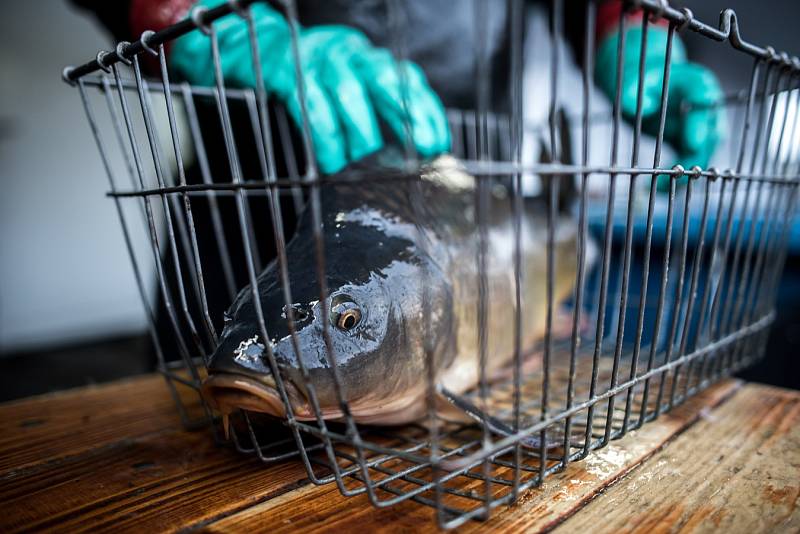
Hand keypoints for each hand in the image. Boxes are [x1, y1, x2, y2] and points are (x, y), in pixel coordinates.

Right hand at [170, 0, 449, 173]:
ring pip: (348, 94)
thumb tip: (411, 154)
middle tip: (415, 153)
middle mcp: (349, 53)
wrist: (253, 50)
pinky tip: (330, 162)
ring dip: (359, 133)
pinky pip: (310, 106)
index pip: (407, 79)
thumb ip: (377, 110)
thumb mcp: (349, 87)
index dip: (426, 111)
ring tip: (359, 161)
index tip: (438, 144)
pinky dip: (324, 138)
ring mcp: (317, 59)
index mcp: (368, 59)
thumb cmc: (311, 82)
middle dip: (405, 118)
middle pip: (384, 79)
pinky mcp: (287, 73)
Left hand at [595, 24, 723, 176]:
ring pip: (704, 151)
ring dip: (689, 170)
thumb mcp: (632, 82)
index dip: (700, 123)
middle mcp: (706, 105)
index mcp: (696, 83)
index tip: (692, 143)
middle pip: (711, 131)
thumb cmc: (638, 79)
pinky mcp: (692, 140)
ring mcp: (702, 124)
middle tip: (680, 174)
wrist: (643, 82)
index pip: (703, 101)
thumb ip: (631, 93)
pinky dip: (680, 176)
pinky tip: (661, 188)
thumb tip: (632, 105)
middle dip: (697, 154)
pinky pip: (691, 160)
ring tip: (663, 187)